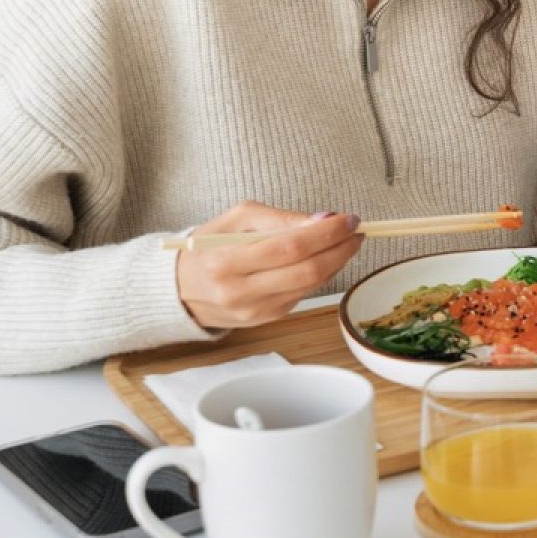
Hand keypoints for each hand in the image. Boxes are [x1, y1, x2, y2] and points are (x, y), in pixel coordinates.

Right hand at [176, 203, 363, 328]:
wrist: (179, 288)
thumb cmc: (209, 246)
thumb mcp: (236, 218)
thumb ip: (279, 217)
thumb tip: (323, 219)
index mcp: (225, 261)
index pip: (289, 247)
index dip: (326, 233)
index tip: (349, 219)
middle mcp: (239, 291)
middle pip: (306, 271)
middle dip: (340, 248)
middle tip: (356, 231)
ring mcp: (254, 311)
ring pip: (310, 286)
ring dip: (336, 262)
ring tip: (345, 241)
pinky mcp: (265, 320)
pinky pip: (303, 295)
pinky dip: (319, 275)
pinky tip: (323, 259)